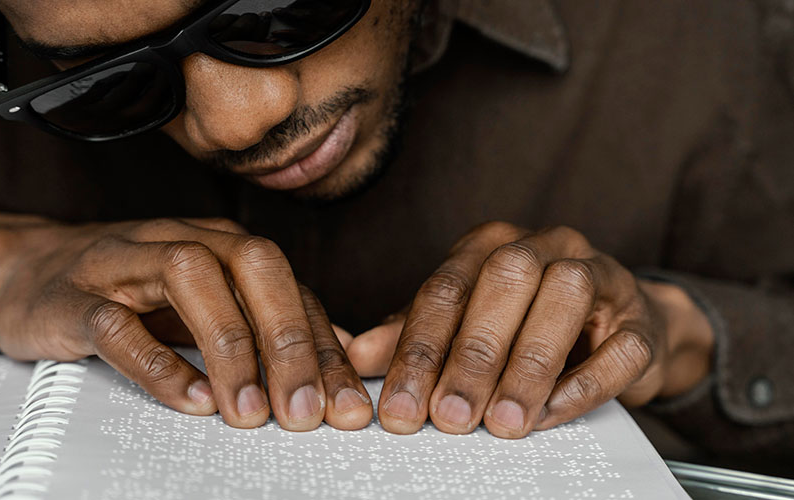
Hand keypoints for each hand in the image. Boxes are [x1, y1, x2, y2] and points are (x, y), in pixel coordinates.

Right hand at [0, 204, 371, 430]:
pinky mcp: (76, 295)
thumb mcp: (207, 304)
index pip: (291, 290)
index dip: (325, 348)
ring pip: (193, 281)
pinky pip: (118, 323)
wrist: (27, 270)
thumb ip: (267, 324)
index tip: (346, 404)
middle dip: (290, 342)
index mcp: (224, 246)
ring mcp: (127, 262)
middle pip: (255, 269)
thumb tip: (344, 355)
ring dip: (230, 350)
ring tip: (249, 412)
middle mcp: (185, 242)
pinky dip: (157, 364)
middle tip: (306, 411)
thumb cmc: (129, 291)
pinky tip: (188, 401)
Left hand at [346, 222, 713, 436]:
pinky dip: (583, 383)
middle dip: (472, 356)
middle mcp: (543, 245)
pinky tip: (550, 413)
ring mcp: (599, 273)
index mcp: (490, 244)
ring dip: (529, 366)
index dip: (419, 350)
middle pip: (503, 283)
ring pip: (565, 299)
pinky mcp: (640, 315)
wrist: (614, 323)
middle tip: (450, 417)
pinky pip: (620, 344)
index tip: (400, 406)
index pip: (445, 289)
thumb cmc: (525, 321)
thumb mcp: (462, 323)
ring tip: (502, 422)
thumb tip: (357, 355)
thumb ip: (414, 335)